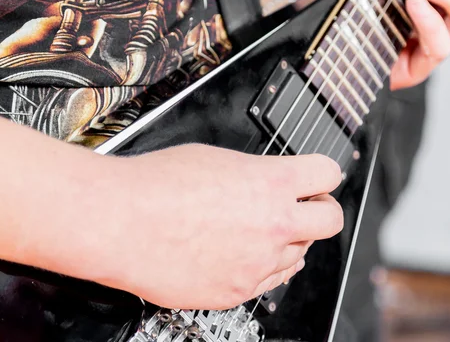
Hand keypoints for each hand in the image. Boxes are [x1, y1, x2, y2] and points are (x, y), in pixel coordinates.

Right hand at [97, 144, 342, 309]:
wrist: (119, 221)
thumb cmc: (155, 185)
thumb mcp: (214, 158)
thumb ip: (254, 173)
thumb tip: (263, 179)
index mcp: (270, 182)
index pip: (327, 173)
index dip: (323, 174)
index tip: (317, 177)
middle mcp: (273, 224)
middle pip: (330, 220)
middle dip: (321, 210)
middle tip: (305, 206)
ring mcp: (258, 263)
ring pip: (301, 254)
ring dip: (289, 240)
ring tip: (259, 231)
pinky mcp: (236, 290)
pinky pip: (269, 280)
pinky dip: (264, 267)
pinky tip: (245, 255)